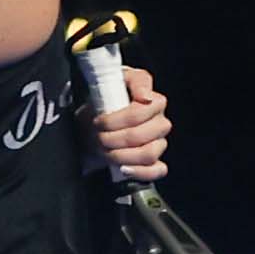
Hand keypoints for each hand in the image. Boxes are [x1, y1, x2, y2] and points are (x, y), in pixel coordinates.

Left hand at [85, 62, 170, 184]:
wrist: (94, 122)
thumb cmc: (105, 100)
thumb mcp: (113, 81)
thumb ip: (133, 81)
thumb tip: (145, 96)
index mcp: (154, 100)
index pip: (143, 110)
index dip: (117, 119)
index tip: (99, 120)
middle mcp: (160, 121)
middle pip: (142, 134)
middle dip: (114, 138)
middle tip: (97, 136)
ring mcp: (159, 142)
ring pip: (149, 153)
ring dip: (121, 155)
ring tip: (105, 151)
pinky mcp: (156, 161)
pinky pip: (157, 171)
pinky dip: (140, 172)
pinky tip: (124, 168)